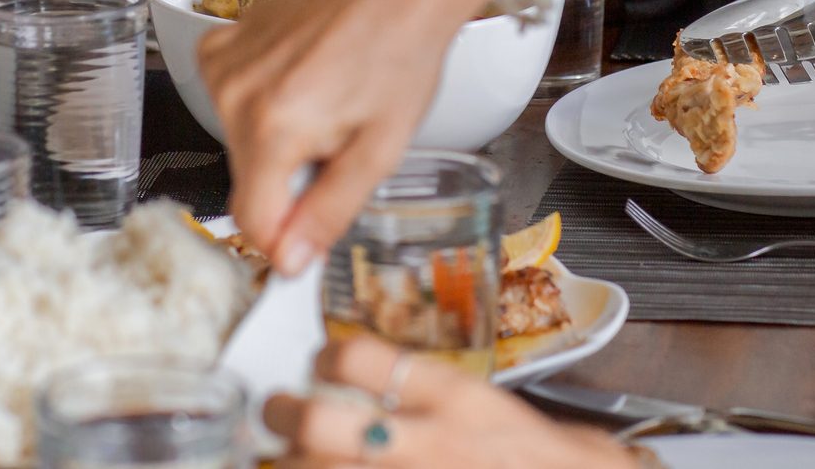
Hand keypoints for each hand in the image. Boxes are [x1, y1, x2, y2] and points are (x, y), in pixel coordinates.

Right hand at [203, 0, 515, 272]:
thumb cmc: (401, 56)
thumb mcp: (381, 150)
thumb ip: (329, 212)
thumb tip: (289, 261)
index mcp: (274, 125)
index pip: (251, 221)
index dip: (286, 235)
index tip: (314, 224)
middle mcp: (236, 93)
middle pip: (248, 180)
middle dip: (289, 178)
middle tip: (337, 139)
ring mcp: (224, 63)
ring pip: (239, 143)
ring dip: (278, 140)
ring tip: (324, 101)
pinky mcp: (220, 43)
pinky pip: (231, 102)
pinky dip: (261, 103)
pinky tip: (301, 79)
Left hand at [266, 335, 637, 468]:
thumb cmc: (538, 457)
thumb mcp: (491, 407)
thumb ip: (433, 393)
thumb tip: (377, 379)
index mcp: (452, 399)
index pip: (363, 358)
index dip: (327, 356)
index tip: (320, 361)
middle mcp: (426, 444)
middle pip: (322, 423)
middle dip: (284, 415)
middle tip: (276, 410)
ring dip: (290, 464)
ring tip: (286, 459)